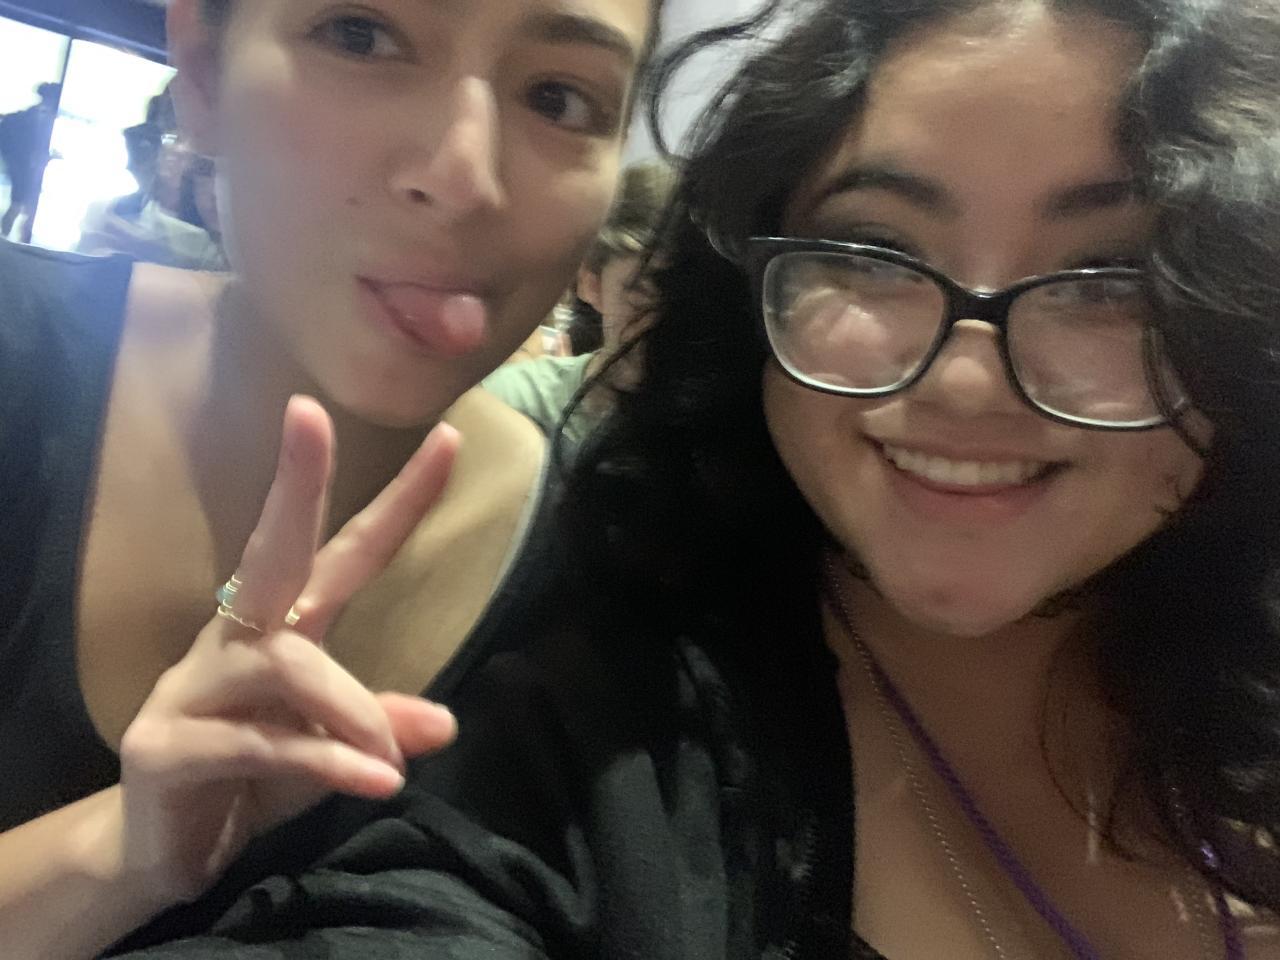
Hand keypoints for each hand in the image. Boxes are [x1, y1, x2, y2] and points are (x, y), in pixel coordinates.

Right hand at [116, 396, 458, 906]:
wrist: (164, 851)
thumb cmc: (256, 779)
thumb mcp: (333, 750)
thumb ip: (379, 727)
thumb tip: (445, 722)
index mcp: (284, 626)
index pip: (346, 551)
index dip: (398, 500)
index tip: (449, 438)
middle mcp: (236, 639)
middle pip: (270, 548)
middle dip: (295, 482)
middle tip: (311, 417)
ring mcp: (192, 686)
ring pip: (284, 663)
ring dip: (352, 707)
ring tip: (391, 757)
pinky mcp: (163, 745)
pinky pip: (256, 740)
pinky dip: (324, 757)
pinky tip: (375, 778)